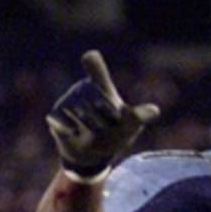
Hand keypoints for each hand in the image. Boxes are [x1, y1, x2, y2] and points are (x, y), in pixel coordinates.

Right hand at [46, 50, 159, 180]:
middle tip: (105, 129)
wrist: (92, 155)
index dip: (95, 67)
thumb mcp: (129, 127)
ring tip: (91, 133)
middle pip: (94, 100)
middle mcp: (82, 89)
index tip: (89, 56)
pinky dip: (70, 129)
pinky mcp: (55, 115)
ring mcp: (66, 101)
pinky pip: (61, 119)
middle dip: (104, 120)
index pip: (95, 67)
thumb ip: (139, 117)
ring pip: (78, 111)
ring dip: (89, 128)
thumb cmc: (113, 134)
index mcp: (100, 86)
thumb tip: (155, 111)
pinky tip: (75, 134)